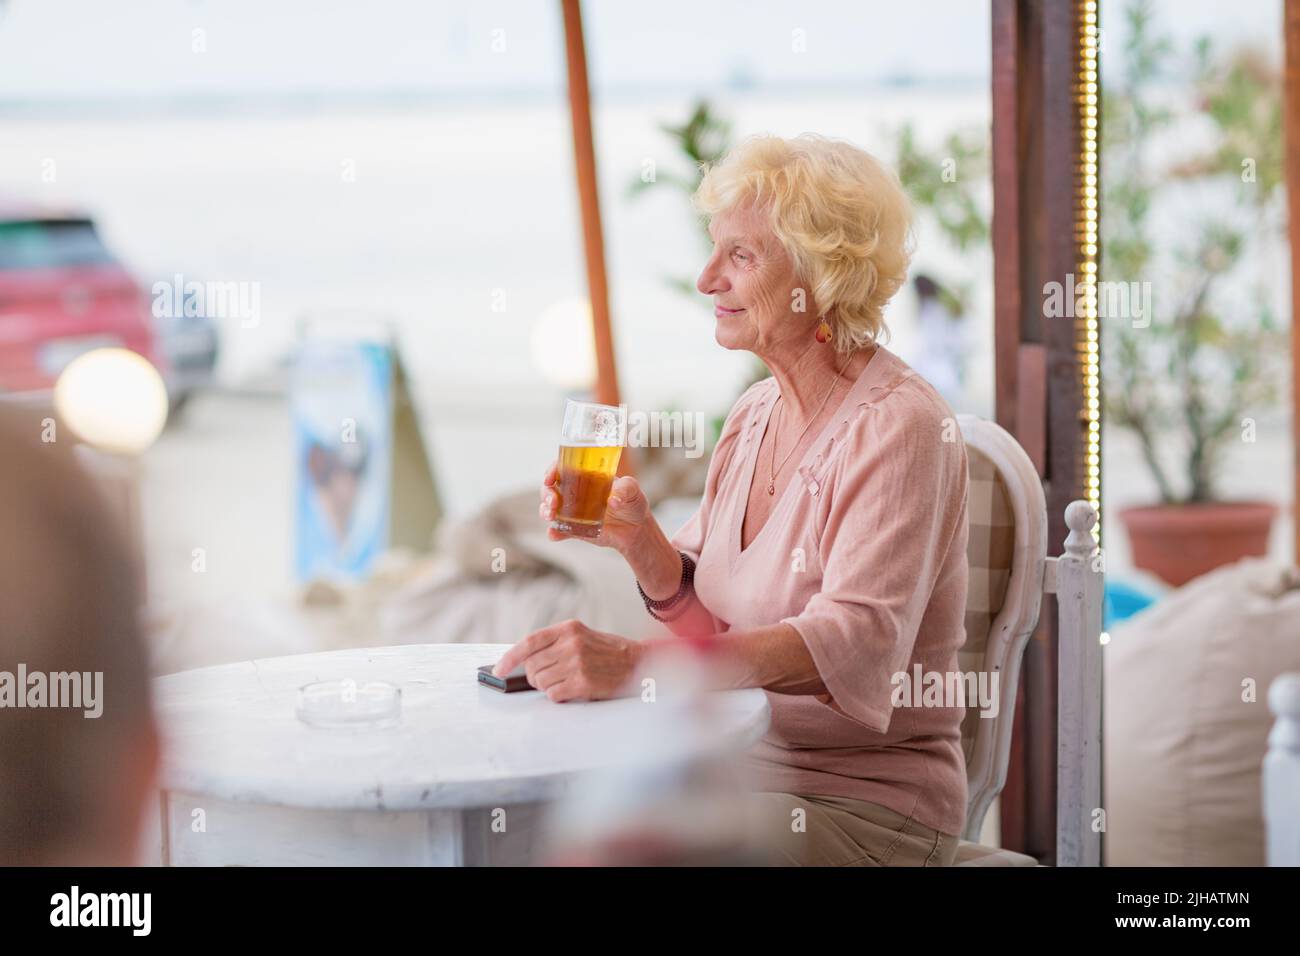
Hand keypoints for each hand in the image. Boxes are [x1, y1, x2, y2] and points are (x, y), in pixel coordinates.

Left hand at [493, 619, 643, 701]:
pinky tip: (572, 689)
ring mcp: (577, 663)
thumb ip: (555, 644)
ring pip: (541, 681)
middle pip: (532, 666)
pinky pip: (553, 694)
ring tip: (565, 682)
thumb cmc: (608, 652)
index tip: (499, 669)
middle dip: (536, 676)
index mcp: (568, 629)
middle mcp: (571, 644)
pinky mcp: (583, 682)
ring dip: (548, 686)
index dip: (510, 658)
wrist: (638, 663)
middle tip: (550, 677)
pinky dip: (558, 695)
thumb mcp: (582, 636)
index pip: (529, 643)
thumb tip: (524, 661)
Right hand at [538, 461, 652, 555]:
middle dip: (546, 494)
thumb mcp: (633, 491)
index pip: (562, 468)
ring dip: (545, 511)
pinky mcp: (574, 528)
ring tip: (551, 516)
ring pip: (549, 508)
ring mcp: (572, 511)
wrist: (636, 529)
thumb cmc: (632, 503)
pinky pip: (559, 530)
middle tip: (553, 502)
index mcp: (585, 476)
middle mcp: (574, 492)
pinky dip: (554, 532)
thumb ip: (626, 489)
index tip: (549, 478)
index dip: (552, 470)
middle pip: (550, 488)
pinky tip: (554, 534)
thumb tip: (612, 500)